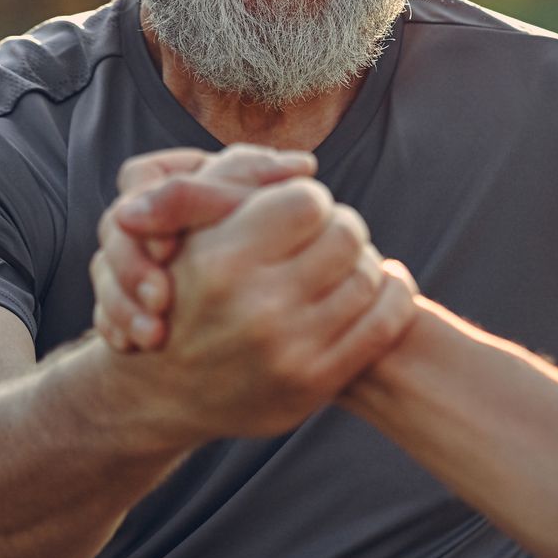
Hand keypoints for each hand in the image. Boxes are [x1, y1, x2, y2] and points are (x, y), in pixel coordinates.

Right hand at [97, 175, 419, 440]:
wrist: (164, 393)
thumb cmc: (180, 294)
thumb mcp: (181, 232)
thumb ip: (229, 181)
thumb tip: (305, 164)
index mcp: (221, 263)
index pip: (308, 201)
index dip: (307, 201)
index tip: (296, 214)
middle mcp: (257, 309)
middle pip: (346, 234)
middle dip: (339, 227)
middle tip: (325, 237)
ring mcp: (291, 352)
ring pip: (369, 276)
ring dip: (363, 261)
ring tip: (342, 263)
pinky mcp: (316, 383)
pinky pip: (385, 322)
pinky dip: (392, 295)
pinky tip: (380, 286)